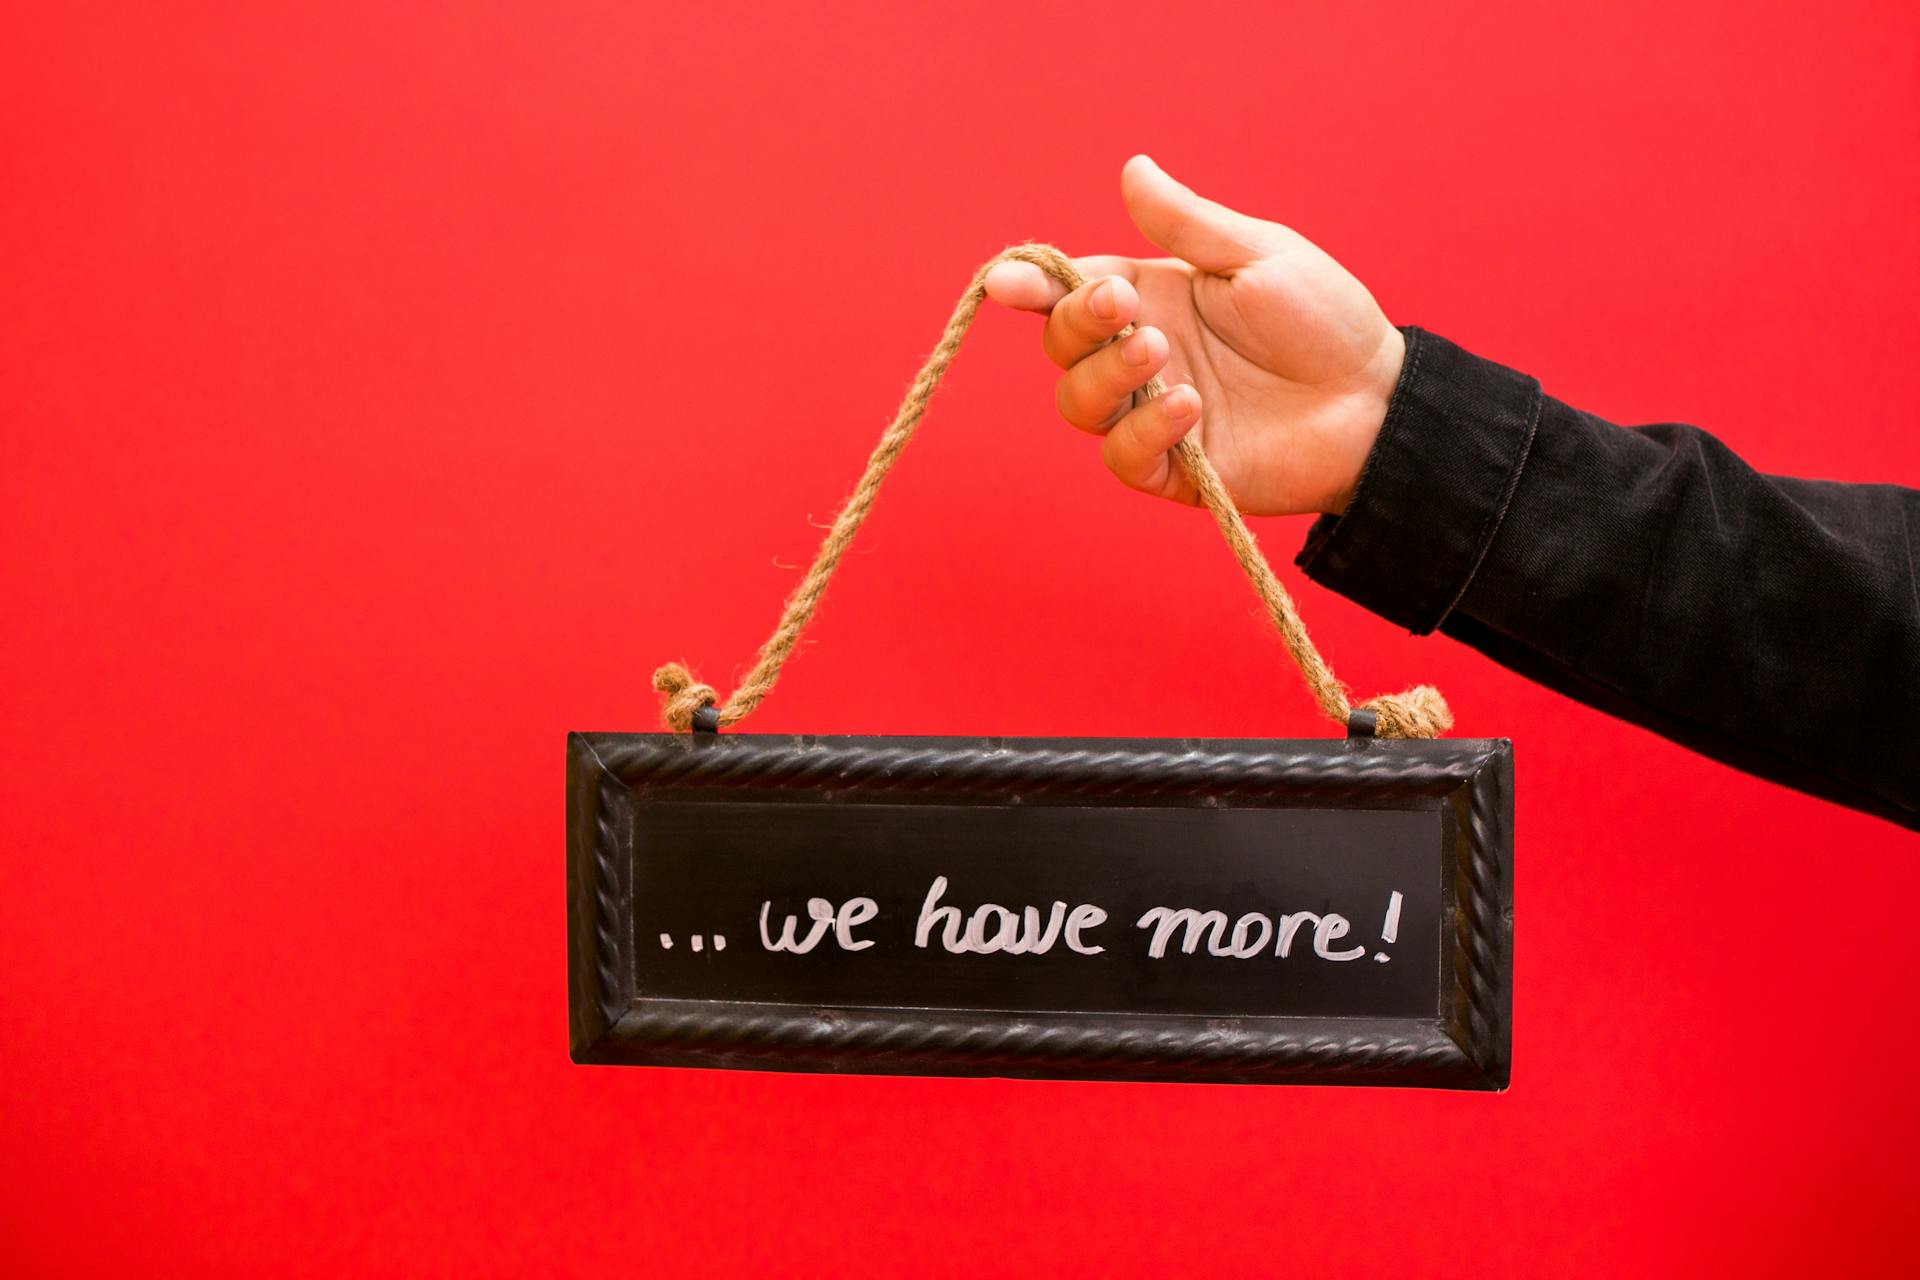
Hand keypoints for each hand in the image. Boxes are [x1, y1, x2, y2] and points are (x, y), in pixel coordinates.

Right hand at [984, 155, 1403, 516]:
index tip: (1008, 281)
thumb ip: (1187, 224)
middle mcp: (1142, 357)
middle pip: (1061, 347)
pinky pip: (1125, 459)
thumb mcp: (1257, 255)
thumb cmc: (1324, 320)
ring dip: (1105, 376)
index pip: (1070, 291)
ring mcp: (1152, 415)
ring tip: (1158, 353)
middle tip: (1123, 306)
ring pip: (1080, 404)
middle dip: (1075, 323)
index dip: (1032, 285)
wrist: (1376, 402)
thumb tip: (1132, 168)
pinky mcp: (1176, 470)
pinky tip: (1188, 406)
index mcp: (1152, 298)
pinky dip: (1143, 432)